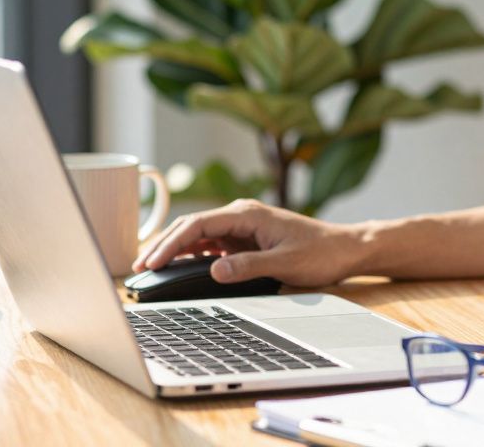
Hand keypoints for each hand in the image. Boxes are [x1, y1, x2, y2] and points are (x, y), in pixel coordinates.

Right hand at [132, 198, 362, 286]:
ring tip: (151, 269)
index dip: (171, 242)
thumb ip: (248, 267)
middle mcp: (240, 215)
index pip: (199, 224)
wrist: (344, 249)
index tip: (152, 260)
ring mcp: (241, 227)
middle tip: (139, 267)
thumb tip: (214, 270)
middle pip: (192, 227)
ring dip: (175, 250)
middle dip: (164, 245)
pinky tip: (178, 268)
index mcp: (247, 214)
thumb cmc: (320, 253)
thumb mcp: (285, 263)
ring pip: (199, 236)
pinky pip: (212, 245)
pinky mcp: (244, 239)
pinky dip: (192, 255)